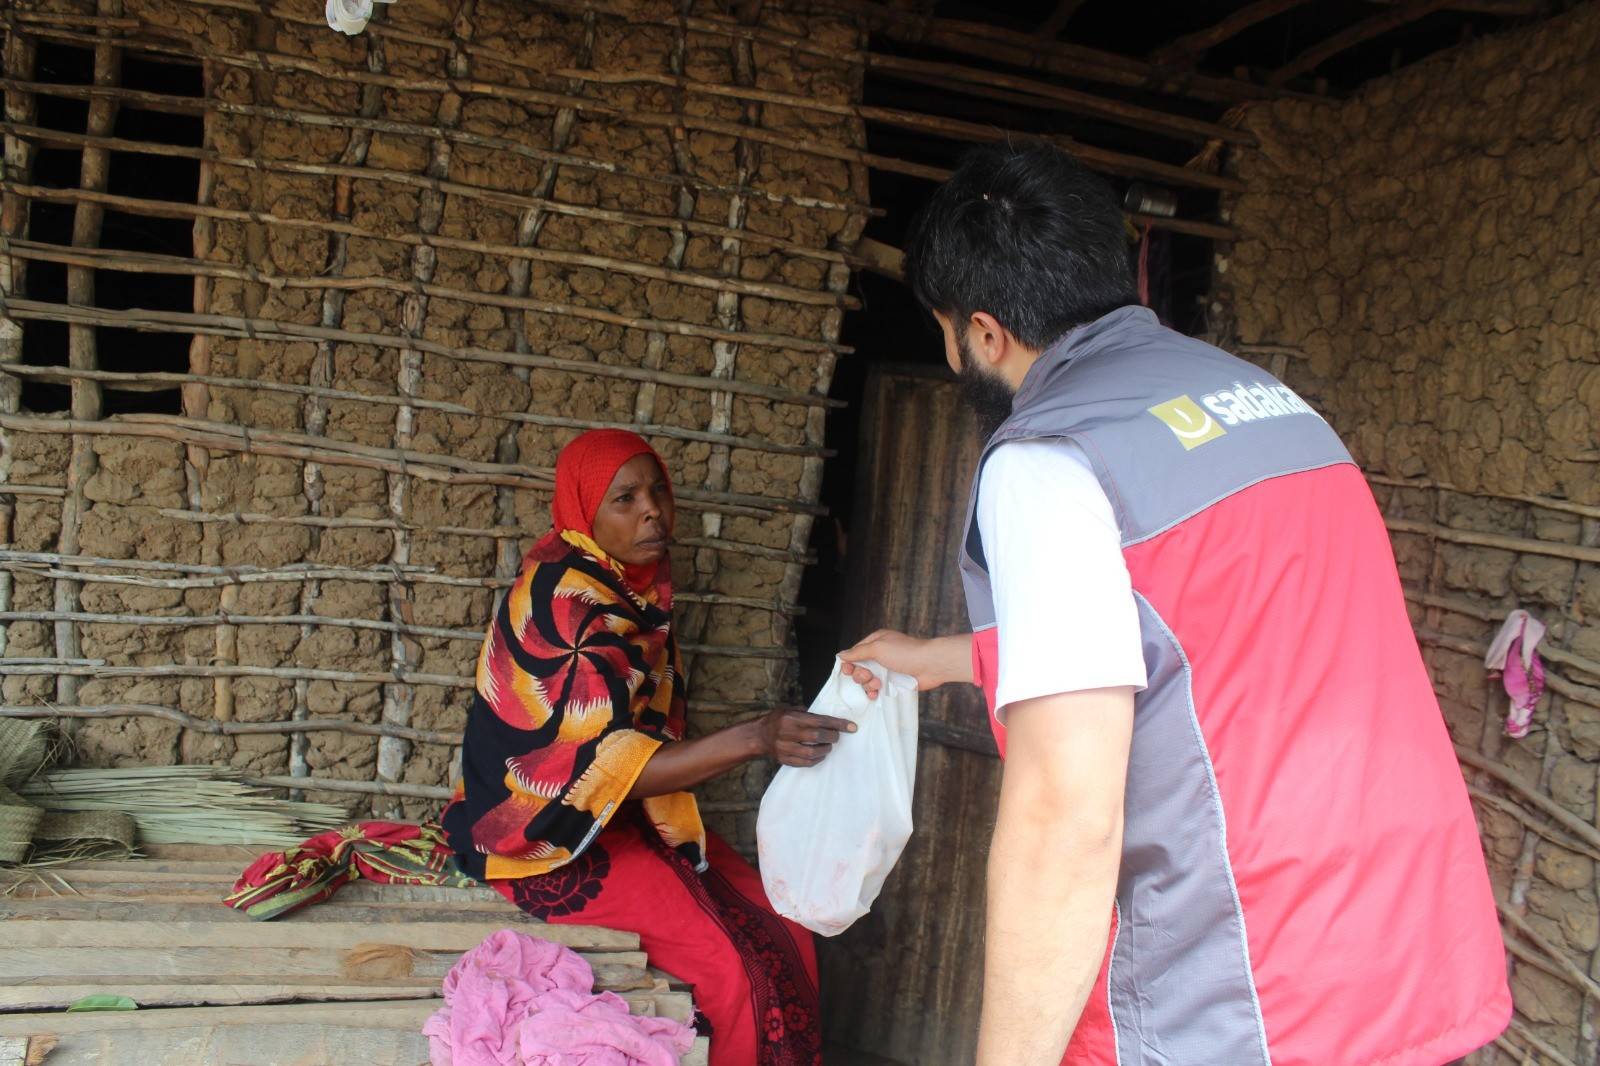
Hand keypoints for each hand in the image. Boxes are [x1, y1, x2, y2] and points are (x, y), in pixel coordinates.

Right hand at [757, 709, 855, 766]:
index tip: (852, 727)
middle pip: (817, 736)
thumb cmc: (777, 720)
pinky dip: (816, 760)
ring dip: (825, 749)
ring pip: (812, 752)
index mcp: (791, 718)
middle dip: (832, 736)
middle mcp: (788, 732)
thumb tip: (827, 718)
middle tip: (836, 736)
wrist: (758, 736)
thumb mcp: (789, 709)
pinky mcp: (784, 759)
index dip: (838, 724)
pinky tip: (820, 755)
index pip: (820, 720)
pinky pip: (805, 762)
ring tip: (828, 746)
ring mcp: (785, 747)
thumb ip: (807, 713)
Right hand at [838, 630, 973, 698]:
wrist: (930, 665)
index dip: (849, 663)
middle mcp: (880, 654)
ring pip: (867, 680)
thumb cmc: (905, 653)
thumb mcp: (878, 648)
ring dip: (868, 684)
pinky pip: (877, 689)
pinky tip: (875, 695)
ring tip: (878, 685)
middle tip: (868, 676)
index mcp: (876, 642)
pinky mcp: (893, 682)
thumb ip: (858, 653)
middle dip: (861, 674)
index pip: (855, 652)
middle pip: (859, 667)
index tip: (848, 671)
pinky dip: (874, 692)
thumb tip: (840, 655)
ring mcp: (887, 669)